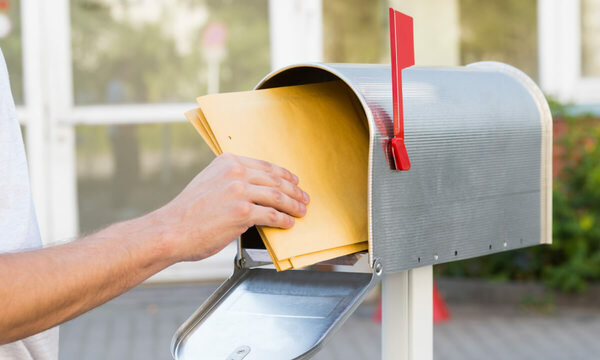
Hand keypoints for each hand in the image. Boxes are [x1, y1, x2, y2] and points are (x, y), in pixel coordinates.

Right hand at [152, 153, 309, 261]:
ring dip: (292, 205)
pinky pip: (271, 215)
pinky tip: (288, 223)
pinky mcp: (242, 213)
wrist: (171, 230)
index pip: (265, 166)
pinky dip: (283, 220)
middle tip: (303, 198)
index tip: (294, 181)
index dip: (284, 174)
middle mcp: (235, 172)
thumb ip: (231, 180)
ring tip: (300, 211)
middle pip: (274, 180)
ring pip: (276, 196)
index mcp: (228, 162)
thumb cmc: (188, 212)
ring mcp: (239, 192)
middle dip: (293, 190)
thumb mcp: (209, 182)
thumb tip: (255, 190)